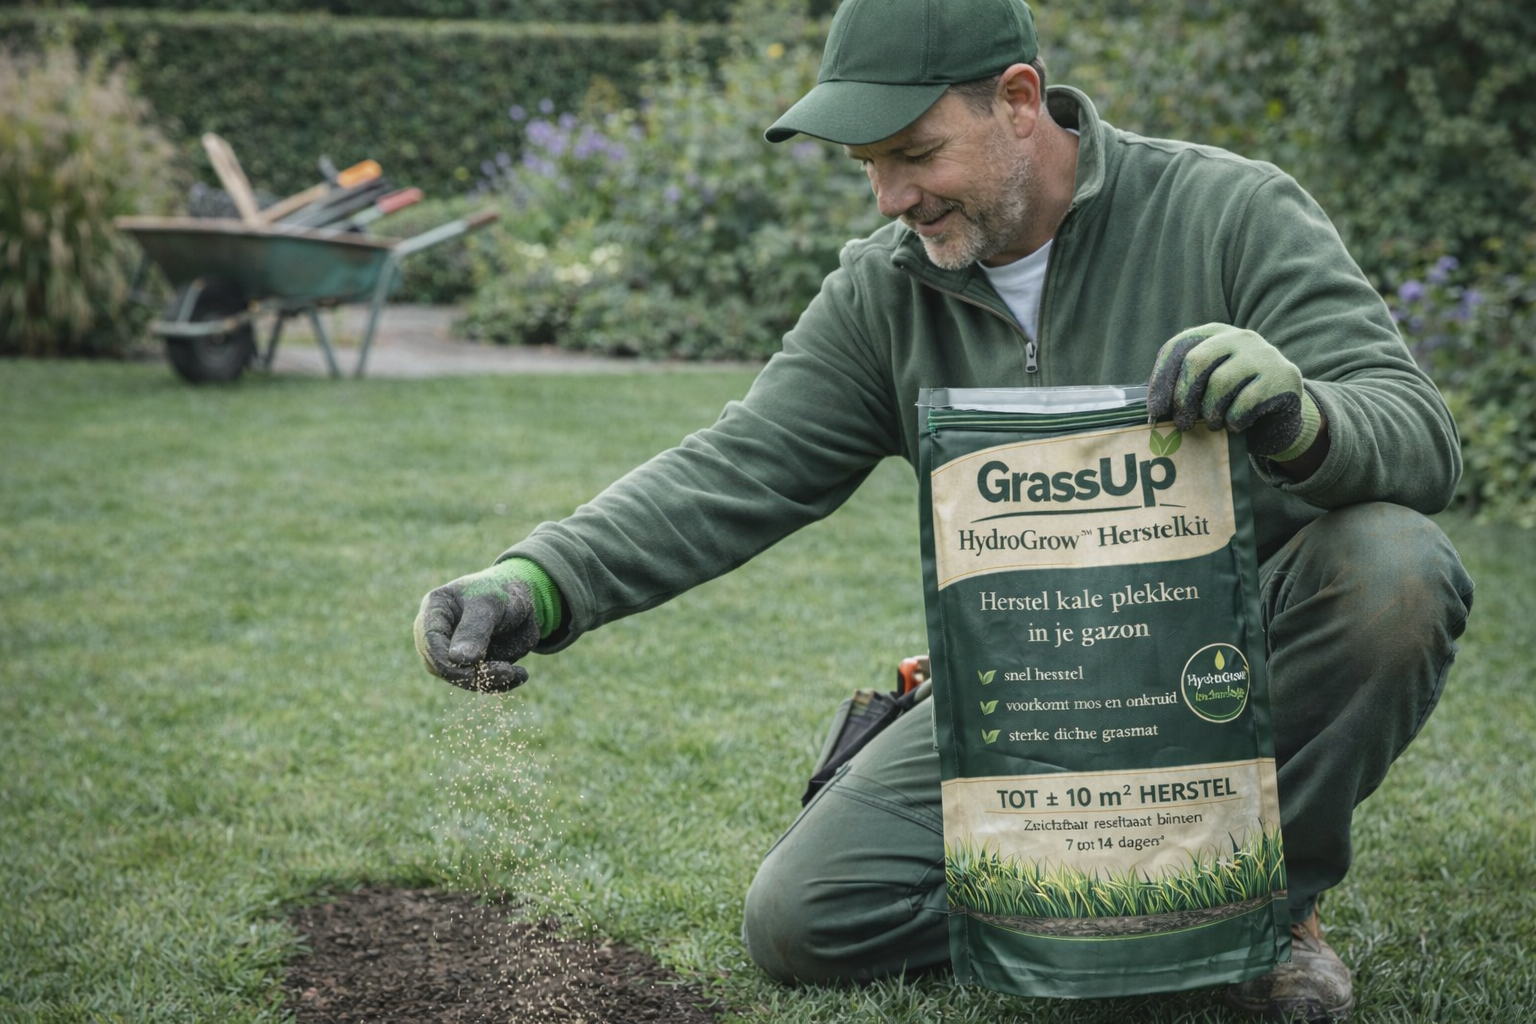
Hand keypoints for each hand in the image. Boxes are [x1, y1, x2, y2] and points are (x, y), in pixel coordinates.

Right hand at [414, 561, 540, 691]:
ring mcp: (450, 651)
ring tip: (517, 673)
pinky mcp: (468, 665)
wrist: (524, 600)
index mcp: (434, 609)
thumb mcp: (490, 604)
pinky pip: (477, 682)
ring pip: (459, 678)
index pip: (429, 640)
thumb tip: (458, 660)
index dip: (446, 660)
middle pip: (440, 665)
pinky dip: (498, 683)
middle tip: (506, 671)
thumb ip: (475, 629)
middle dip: (471, 674)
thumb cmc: (503, 592)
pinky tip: (521, 676)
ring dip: (487, 681)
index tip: (474, 669)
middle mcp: (437, 632)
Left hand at [1146, 323, 1320, 458]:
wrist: (1280, 416)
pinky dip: (1234, 420)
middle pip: (1196, 361)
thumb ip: (1181, 389)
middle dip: (1183, 398)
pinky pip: (1246, 401)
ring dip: (1210, 412)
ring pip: (1220, 382)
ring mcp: (1263, 354)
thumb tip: (1151, 410)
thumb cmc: (1232, 402)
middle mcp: (1239, 337)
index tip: (1155, 410)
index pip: (1178, 347)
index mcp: (1214, 334)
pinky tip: (1235, 425)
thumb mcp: (1205, 388)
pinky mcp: (1282, 376)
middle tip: (1181, 424)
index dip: (1161, 379)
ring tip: (1212, 424)